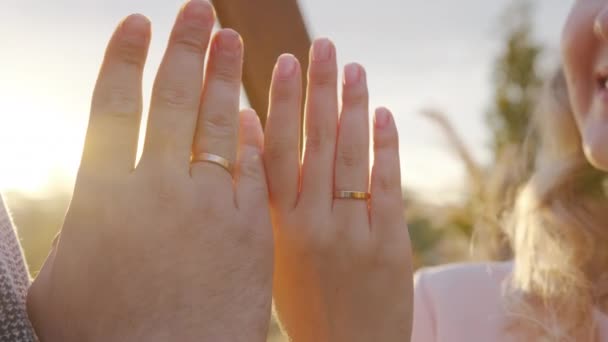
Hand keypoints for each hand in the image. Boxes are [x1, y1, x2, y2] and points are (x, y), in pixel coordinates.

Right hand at [27, 1, 272, 340]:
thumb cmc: (104, 335)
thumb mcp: (61, 277)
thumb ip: (79, 223)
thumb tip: (86, 196)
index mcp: (103, 194)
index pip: (113, 104)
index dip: (126, 57)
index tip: (137, 22)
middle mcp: (158, 188)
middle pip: (174, 98)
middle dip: (187, 46)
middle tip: (202, 8)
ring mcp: (211, 204)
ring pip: (221, 123)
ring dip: (228, 75)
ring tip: (235, 39)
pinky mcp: (252, 226)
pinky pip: (255, 166)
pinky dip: (254, 134)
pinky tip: (257, 109)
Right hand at [264, 40, 412, 341]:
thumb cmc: (302, 301)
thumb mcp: (271, 250)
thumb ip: (262, 193)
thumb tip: (248, 127)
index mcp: (277, 227)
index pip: (275, 152)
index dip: (281, 104)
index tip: (283, 63)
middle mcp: (312, 225)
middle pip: (316, 143)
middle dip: (319, 89)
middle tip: (322, 46)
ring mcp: (353, 233)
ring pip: (352, 156)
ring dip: (353, 107)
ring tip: (353, 67)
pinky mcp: (391, 244)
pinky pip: (387, 184)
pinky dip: (385, 146)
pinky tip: (382, 113)